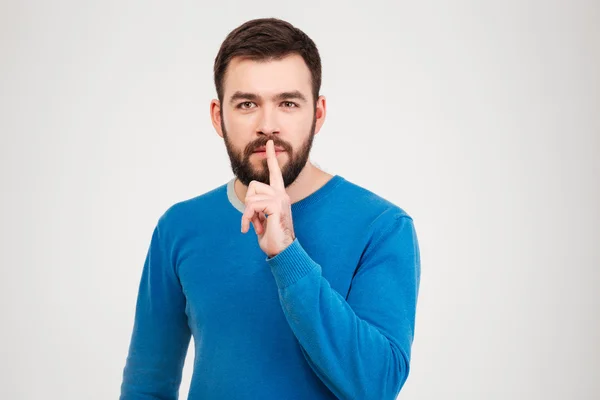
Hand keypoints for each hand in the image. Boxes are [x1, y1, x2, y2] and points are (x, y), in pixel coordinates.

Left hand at [241, 139, 295, 257]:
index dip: (272, 157)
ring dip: (248, 214)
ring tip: (256, 226)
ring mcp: (279, 198)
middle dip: (248, 204)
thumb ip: (258, 207)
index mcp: (279, 195)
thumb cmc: (272, 238)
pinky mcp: (275, 205)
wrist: (282, 251)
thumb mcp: (262, 219)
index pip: (275, 173)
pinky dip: (247, 219)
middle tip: (254, 220)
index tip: (270, 142)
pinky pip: (251, 206)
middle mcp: (281, 194)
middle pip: (253, 186)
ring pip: (250, 196)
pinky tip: (252, 229)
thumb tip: (249, 204)